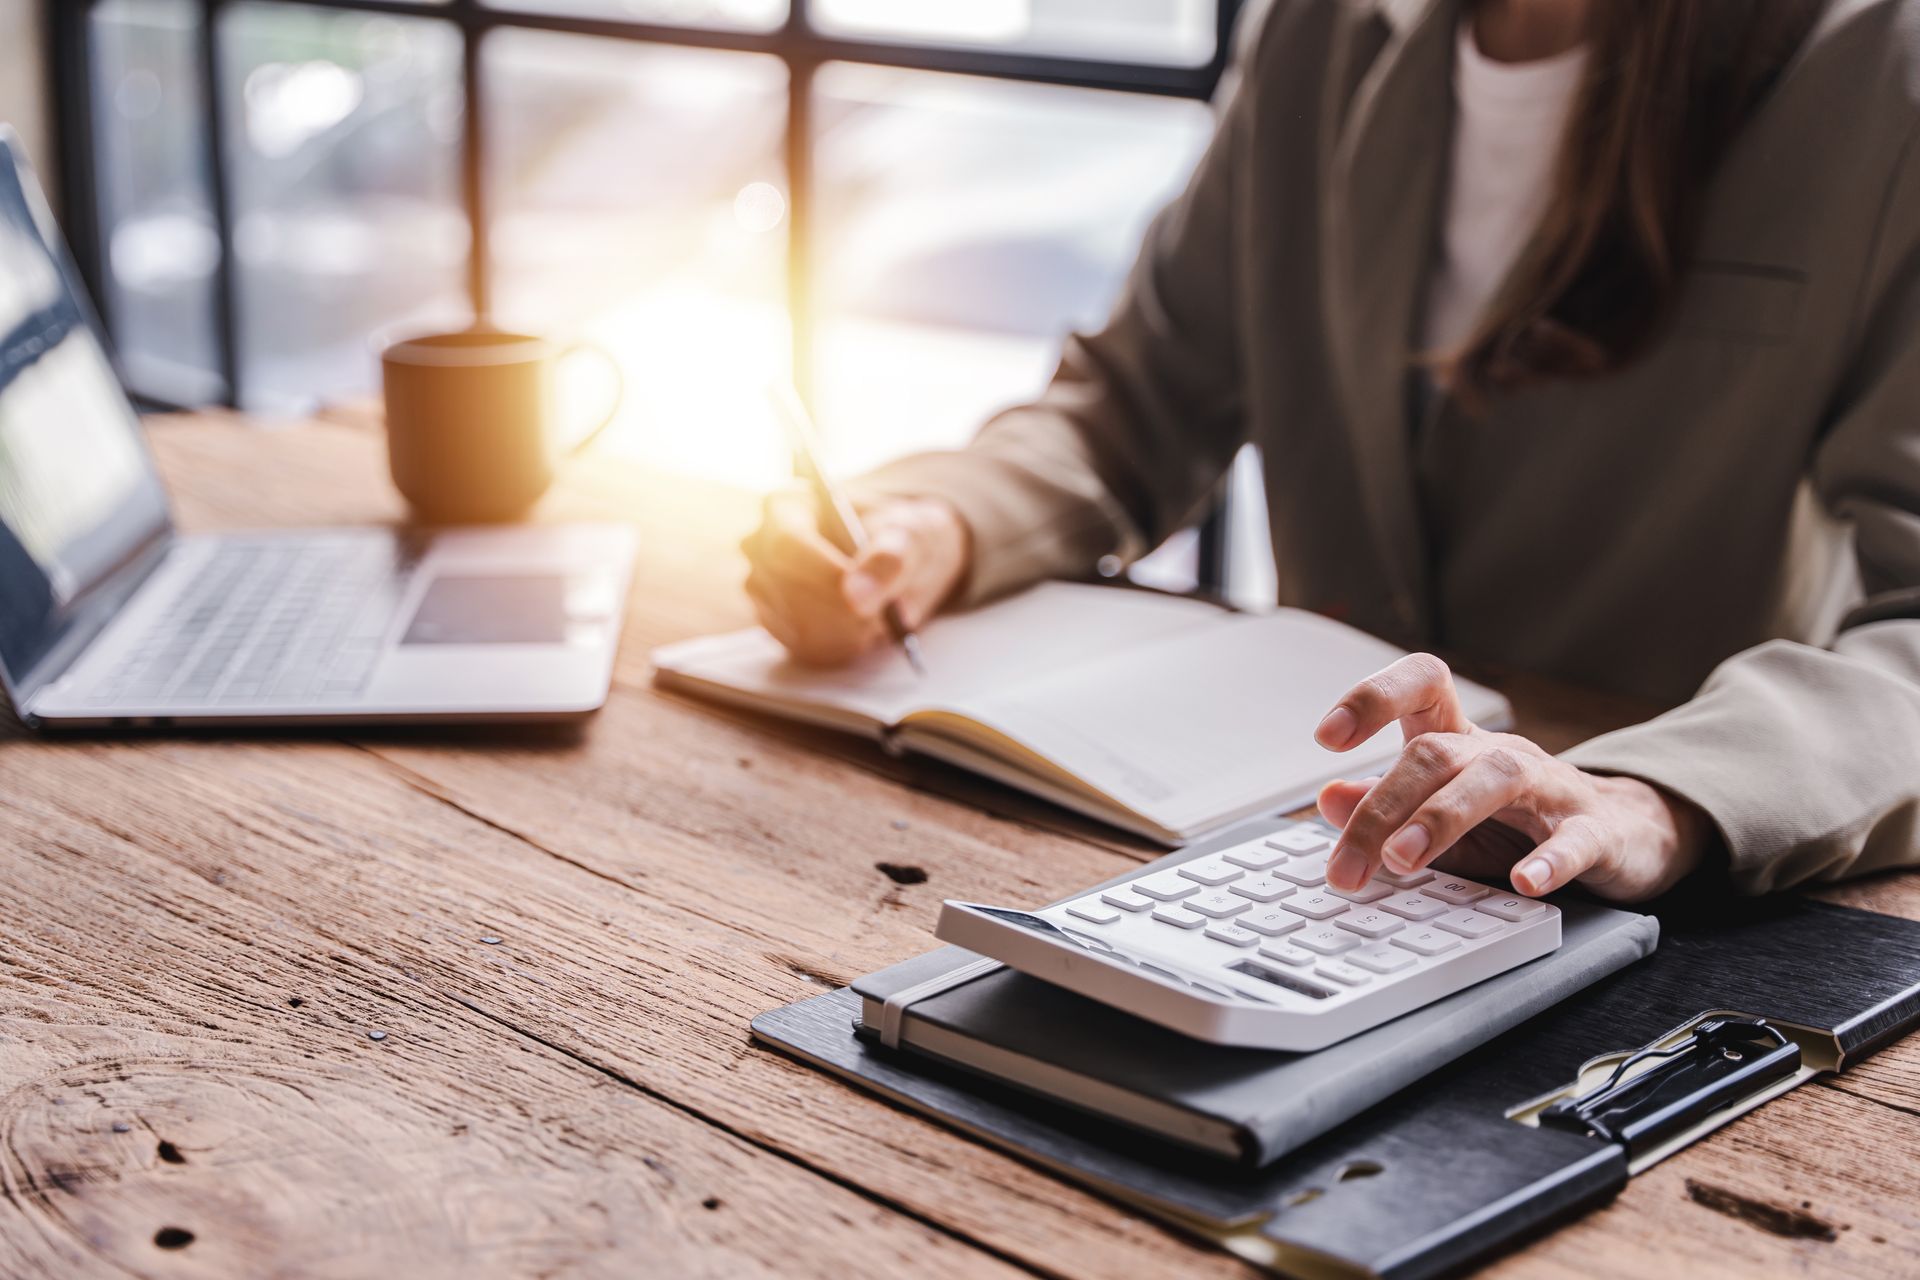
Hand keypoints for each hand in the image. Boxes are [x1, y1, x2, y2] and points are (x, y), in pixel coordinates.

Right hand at [741, 491, 970, 665]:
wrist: (903, 562)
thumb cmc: (900, 537)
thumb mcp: (907, 539)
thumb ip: (887, 561)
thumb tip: (855, 597)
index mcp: (787, 506)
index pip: (787, 543)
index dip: (825, 574)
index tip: (865, 598)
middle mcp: (763, 547)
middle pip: (785, 587)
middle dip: (839, 608)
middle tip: (880, 614)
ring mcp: (763, 588)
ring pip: (792, 623)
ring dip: (843, 630)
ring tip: (878, 616)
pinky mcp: (776, 624)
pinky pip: (800, 647)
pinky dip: (840, 647)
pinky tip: (863, 632)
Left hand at [1313, 654, 1708, 901]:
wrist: (1624, 834)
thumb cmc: (1520, 821)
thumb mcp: (1444, 813)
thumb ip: (1389, 806)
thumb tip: (1328, 799)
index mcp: (1461, 741)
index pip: (1420, 687)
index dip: (1373, 697)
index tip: (1326, 738)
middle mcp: (1501, 753)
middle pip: (1436, 754)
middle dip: (1384, 806)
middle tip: (1348, 866)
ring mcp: (1552, 788)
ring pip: (1497, 779)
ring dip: (1443, 818)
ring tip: (1403, 859)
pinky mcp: (1596, 833)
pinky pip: (1574, 840)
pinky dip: (1548, 861)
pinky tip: (1524, 882)